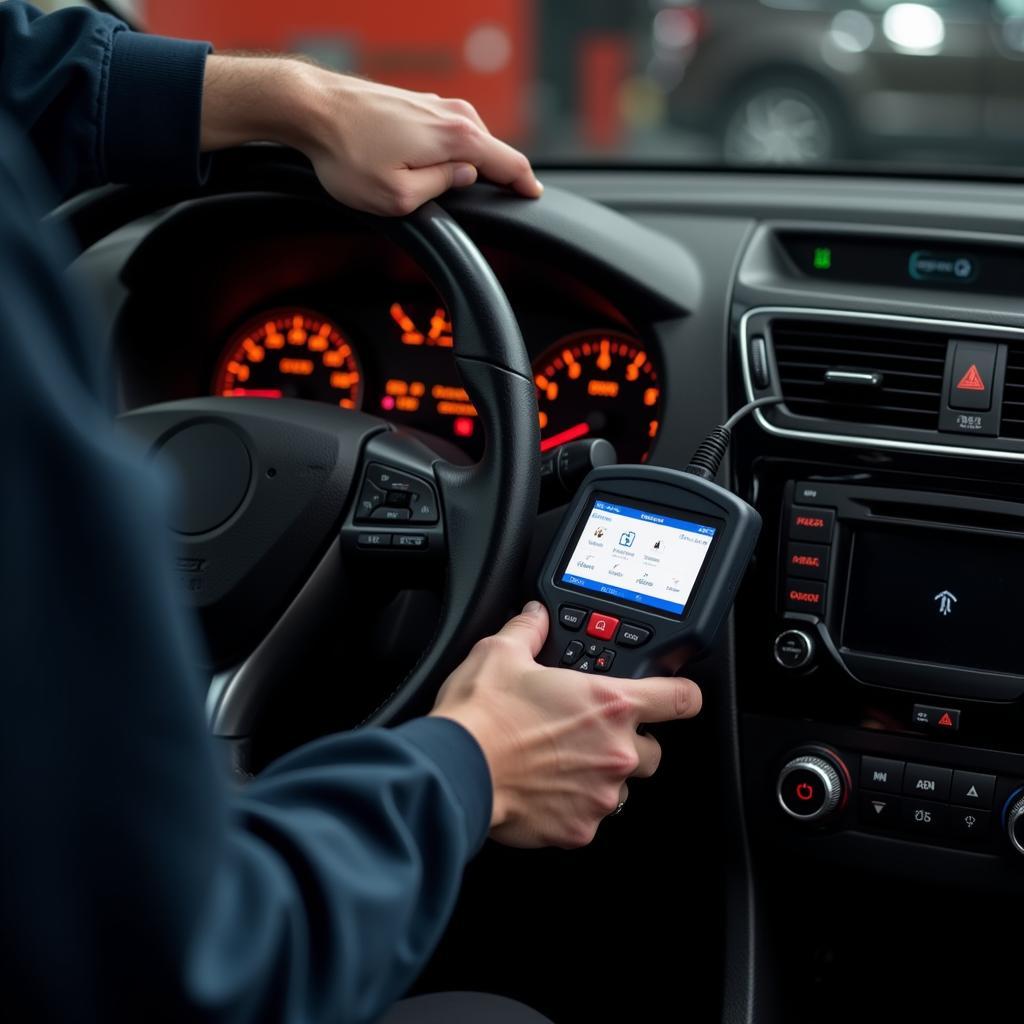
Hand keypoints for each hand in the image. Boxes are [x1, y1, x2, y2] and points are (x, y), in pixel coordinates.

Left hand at [201, 55, 542, 214]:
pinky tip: (434, 165)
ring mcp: (434, 104)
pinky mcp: (415, 103)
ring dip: (471, 163)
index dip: (525, 184)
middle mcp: (452, 114)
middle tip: (499, 200)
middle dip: (499, 175)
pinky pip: (447, 132)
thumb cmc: (347, 156)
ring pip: (468, 140)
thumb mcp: (398, 197)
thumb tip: (466, 177)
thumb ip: (442, 189)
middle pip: (492, 150)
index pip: (509, 163)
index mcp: (457, 138)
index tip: (535, 196)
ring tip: (460, 189)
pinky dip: (451, 150)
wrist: (311, 108)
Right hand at [431, 602, 701, 848]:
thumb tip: (535, 617)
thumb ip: (529, 630)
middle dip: (627, 742)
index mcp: (609, 703)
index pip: (681, 699)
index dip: (681, 694)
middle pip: (652, 749)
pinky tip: (544, 790)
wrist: (456, 770)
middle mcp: (615, 750)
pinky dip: (574, 807)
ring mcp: (601, 794)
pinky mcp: (580, 829)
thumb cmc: (482, 715)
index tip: (675, 696)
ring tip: (560, 764)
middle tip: (589, 734)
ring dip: (601, 776)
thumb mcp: (502, 653)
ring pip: (622, 787)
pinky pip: (591, 817)